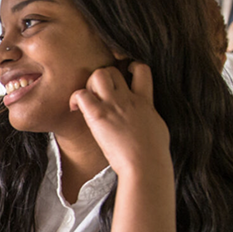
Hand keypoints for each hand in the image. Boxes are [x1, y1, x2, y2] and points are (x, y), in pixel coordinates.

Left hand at [69, 61, 170, 179]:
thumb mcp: (157, 129)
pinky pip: (81, 94)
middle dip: (102, 78)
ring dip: (89, 84)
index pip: (142, 70)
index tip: (123, 75)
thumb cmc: (153, 154)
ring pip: (98, 75)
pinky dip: (75, 98)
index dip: (131, 67)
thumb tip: (146, 119)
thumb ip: (148, 118)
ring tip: (87, 101)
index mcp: (145, 102)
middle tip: (96, 95)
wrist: (146, 164)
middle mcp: (128, 98)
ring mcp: (113, 105)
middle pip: (112, 71)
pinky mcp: (98, 115)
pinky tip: (75, 109)